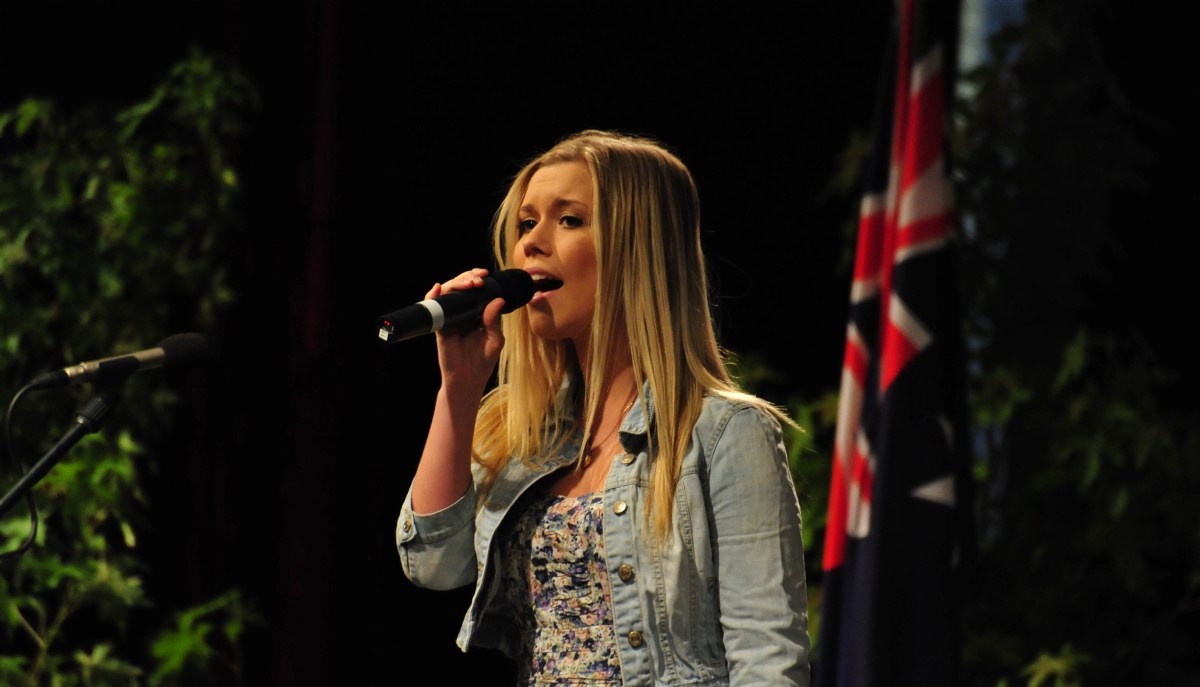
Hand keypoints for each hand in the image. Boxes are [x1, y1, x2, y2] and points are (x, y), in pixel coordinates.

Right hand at [427, 267, 505, 396]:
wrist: (468, 380)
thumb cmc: (483, 361)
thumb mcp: (495, 340)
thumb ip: (494, 320)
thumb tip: (498, 300)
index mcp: (477, 313)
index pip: (475, 290)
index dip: (477, 278)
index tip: (485, 275)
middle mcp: (462, 313)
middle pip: (461, 287)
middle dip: (467, 277)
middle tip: (478, 279)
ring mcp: (450, 318)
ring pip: (448, 293)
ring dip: (455, 283)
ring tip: (467, 284)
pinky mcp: (440, 326)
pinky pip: (434, 308)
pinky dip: (433, 296)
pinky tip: (438, 288)